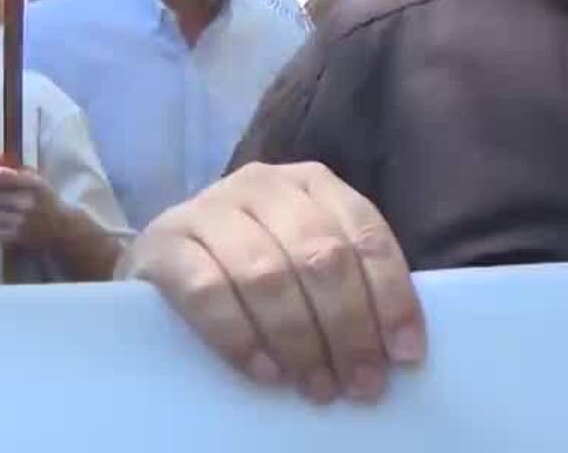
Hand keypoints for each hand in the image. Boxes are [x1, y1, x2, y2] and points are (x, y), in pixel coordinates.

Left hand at [0, 152, 64, 249]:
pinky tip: (6, 223)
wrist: (63, 227)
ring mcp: (21, 221)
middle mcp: (27, 202)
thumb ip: (9, 166)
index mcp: (34, 184)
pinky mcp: (16, 237)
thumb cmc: (45, 199)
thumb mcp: (33, 179)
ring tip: (3, 211)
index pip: (0, 177)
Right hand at [116, 161, 425, 403]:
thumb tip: (394, 347)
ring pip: (268, 275)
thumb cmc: (249, 260)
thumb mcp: (303, 256)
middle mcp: (263, 184)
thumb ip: (345, 281)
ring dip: (301, 339)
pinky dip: (242, 336)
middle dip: (349, 328)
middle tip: (362, 383)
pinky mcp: (163, 243)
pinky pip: (207, 291)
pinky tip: (266, 370)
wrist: (161, 255)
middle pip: (322, 257)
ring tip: (318, 386)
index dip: (392, 296)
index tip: (406, 354)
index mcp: (313, 183)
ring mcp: (209, 208)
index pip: (366, 235)